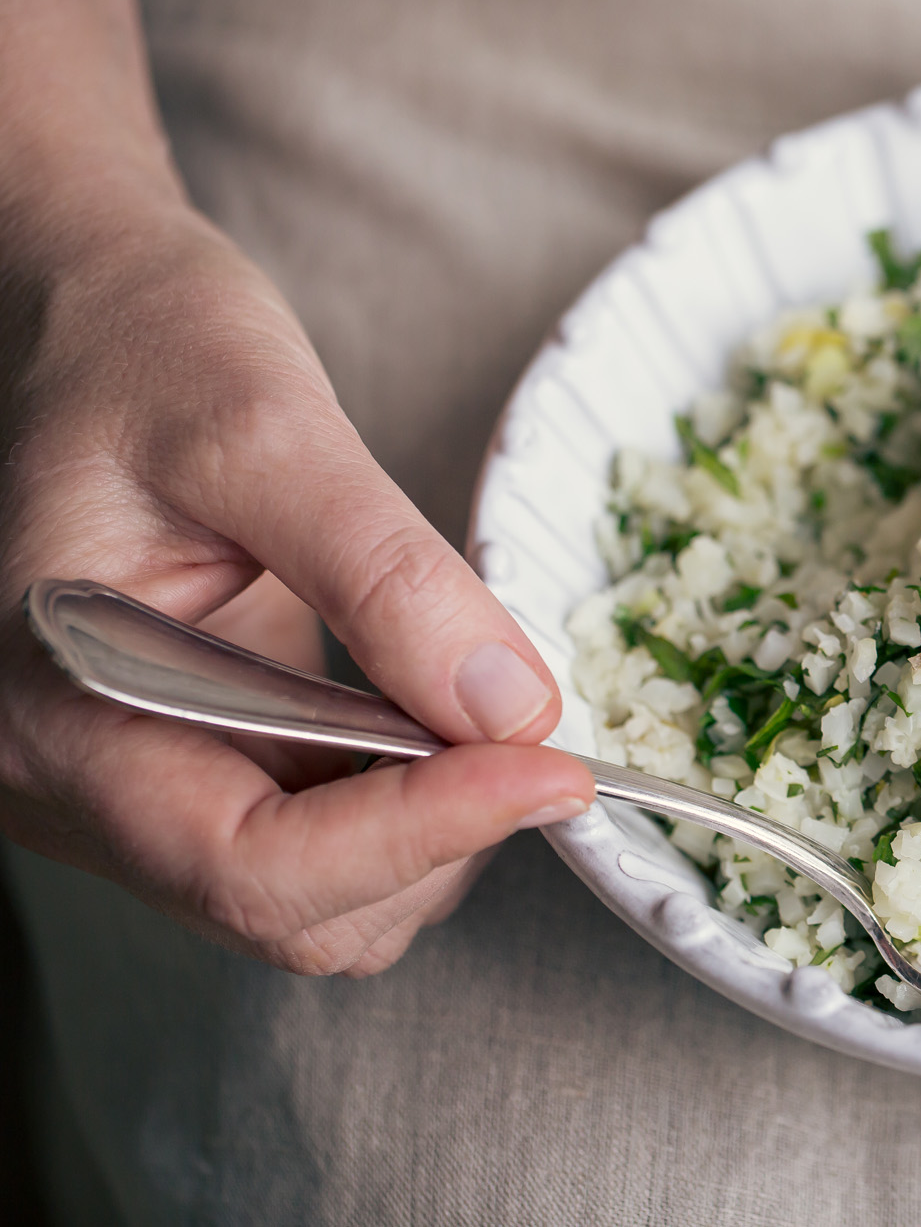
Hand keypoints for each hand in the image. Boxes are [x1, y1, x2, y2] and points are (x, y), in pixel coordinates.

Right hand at [0, 195, 595, 976]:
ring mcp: (139, 780)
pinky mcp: (200, 757)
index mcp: (59, 710)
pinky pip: (324, 834)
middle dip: (438, 843)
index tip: (554, 771)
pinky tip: (452, 713)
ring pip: (319, 896)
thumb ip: (385, 574)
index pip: (250, 861)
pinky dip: (416, 799)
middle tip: (547, 742)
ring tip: (497, 716)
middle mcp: (78, 780)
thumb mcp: (263, 425)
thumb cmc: (141, 344)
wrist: (95, 319)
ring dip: (436, 833)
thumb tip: (512, 709)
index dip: (420, 836)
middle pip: (291, 909)